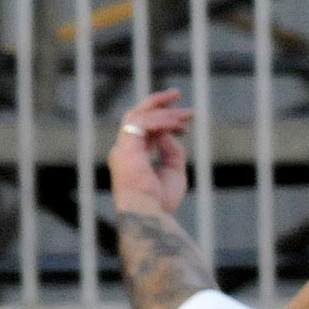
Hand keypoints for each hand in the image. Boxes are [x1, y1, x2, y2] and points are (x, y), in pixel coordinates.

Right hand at [109, 89, 193, 215]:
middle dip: (158, 104)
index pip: (145, 130)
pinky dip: (161, 121)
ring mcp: (122, 148)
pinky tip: (178, 125)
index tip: (186, 123)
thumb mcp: (174, 172)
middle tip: (178, 95)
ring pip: (140, 116)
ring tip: (184, 112)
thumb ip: (173, 151)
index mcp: (132, 157)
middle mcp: (124, 149)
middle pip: (138, 116)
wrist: (148, 213)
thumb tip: (171, 133)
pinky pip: (143, 123)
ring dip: (163, 110)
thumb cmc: (160, 200)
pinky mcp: (126, 148)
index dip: (166, 122)